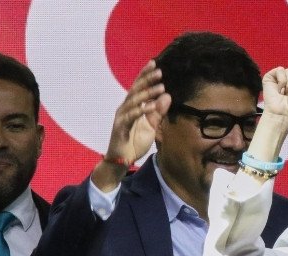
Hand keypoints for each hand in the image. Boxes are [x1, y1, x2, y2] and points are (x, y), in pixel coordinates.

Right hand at [93, 60, 171, 190]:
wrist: (122, 159)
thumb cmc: (135, 141)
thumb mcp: (151, 126)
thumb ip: (158, 112)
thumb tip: (168, 96)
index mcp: (132, 106)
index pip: (139, 87)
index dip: (145, 75)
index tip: (155, 64)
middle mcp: (125, 108)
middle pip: (136, 90)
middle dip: (147, 80)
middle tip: (160, 71)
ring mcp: (121, 116)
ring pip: (134, 101)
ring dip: (148, 93)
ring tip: (161, 87)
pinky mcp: (120, 127)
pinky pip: (131, 116)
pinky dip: (141, 110)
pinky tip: (151, 106)